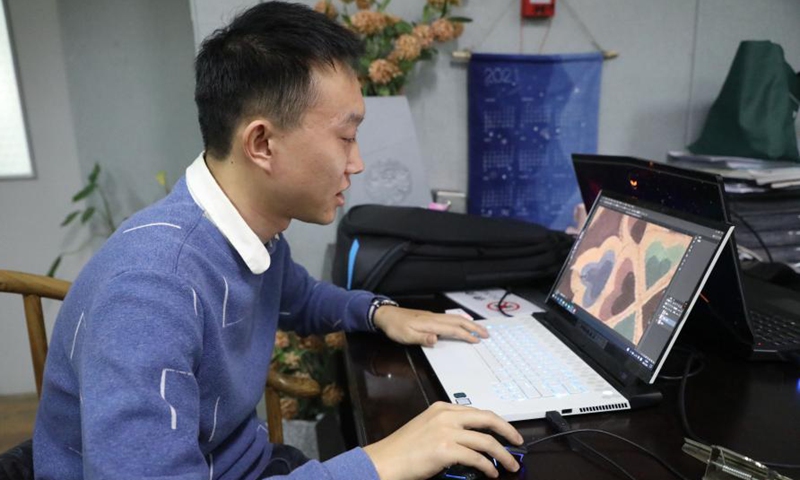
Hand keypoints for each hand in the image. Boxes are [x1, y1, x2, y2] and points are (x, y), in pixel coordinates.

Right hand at [363, 402, 523, 479]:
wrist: (385, 461)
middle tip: (518, 443)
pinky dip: (488, 466)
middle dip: (507, 431)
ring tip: (510, 465)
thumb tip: (473, 439)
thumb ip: (448, 427)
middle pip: (487, 419)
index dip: (497, 422)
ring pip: (486, 441)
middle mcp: (446, 416)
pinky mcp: (445, 450)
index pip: (477, 411)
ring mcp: (446, 432)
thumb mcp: (427, 428)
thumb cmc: (403, 449)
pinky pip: (476, 458)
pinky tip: (491, 473)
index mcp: (442, 408)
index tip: (507, 432)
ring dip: (502, 455)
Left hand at [373, 306, 487, 346]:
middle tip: (486, 334)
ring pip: (456, 318)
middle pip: (459, 321)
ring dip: (469, 323)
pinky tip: (462, 323)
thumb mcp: (406, 336)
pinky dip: (461, 320)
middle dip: (474, 327)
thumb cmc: (396, 327)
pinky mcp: (431, 317)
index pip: (453, 330)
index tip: (477, 341)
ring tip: (479, 329)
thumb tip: (436, 340)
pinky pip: (450, 318)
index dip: (466, 335)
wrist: (387, 315)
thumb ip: (422, 338)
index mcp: (431, 324)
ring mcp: (433, 316)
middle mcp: (435, 318)